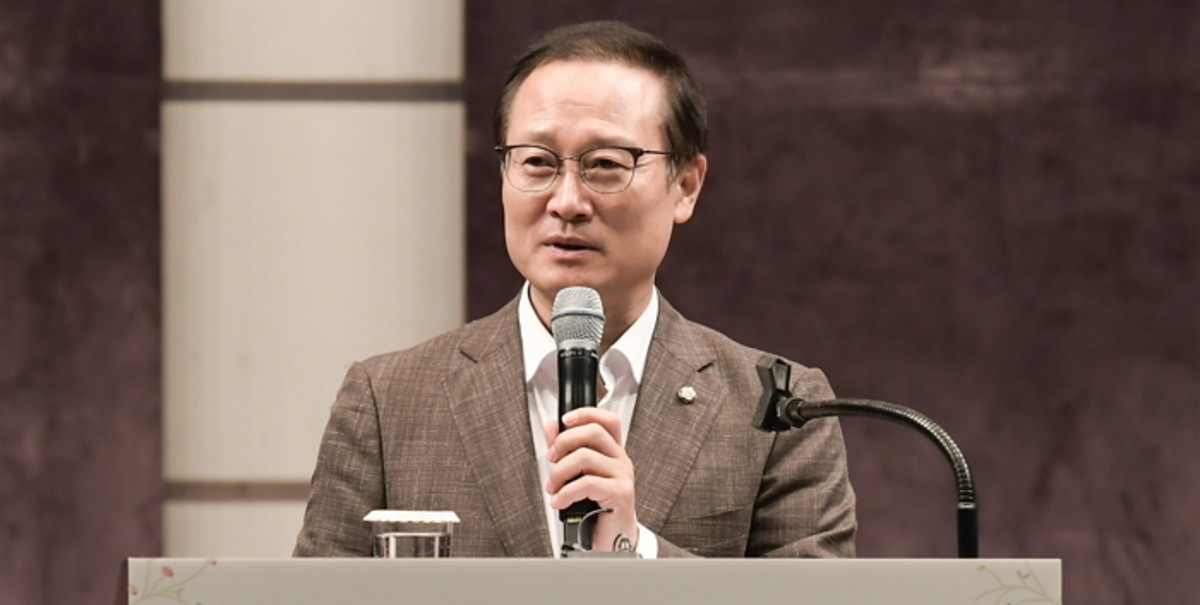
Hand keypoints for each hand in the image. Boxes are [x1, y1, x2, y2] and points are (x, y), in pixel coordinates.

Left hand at [543, 408, 637, 551]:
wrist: (613, 539)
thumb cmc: (597, 507)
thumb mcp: (579, 474)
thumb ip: (565, 449)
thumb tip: (551, 427)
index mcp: (612, 452)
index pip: (607, 421)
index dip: (586, 413)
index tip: (564, 420)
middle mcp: (620, 460)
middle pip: (593, 432)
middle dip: (564, 442)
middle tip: (551, 459)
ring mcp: (623, 476)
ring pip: (585, 457)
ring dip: (559, 472)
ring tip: (553, 487)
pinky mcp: (620, 493)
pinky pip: (587, 483)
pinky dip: (566, 492)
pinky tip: (560, 501)